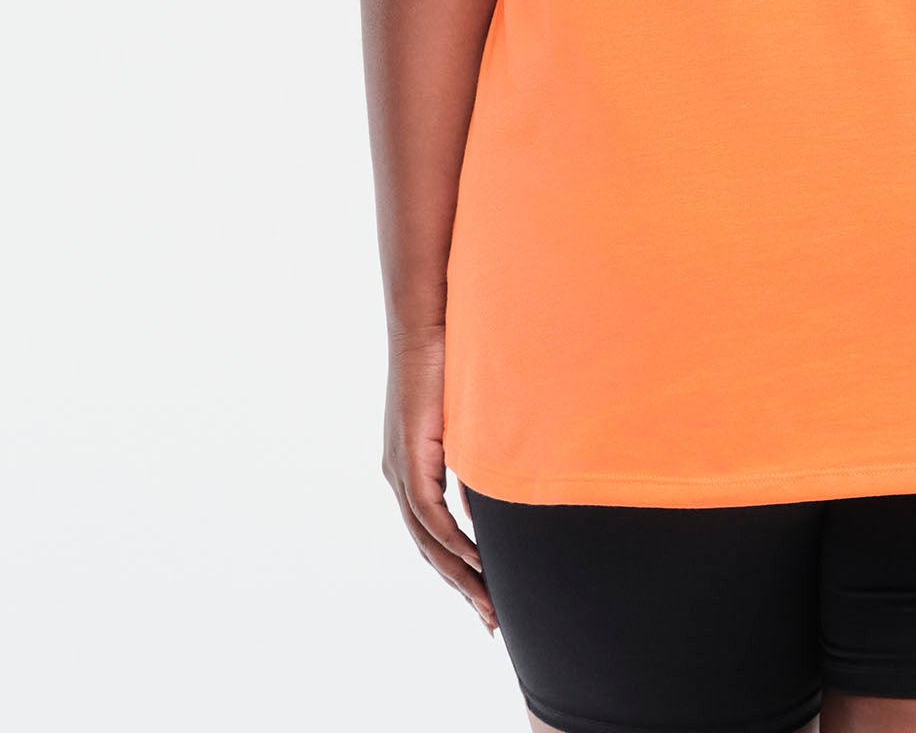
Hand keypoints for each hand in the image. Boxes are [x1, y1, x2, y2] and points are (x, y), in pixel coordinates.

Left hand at [382, 325, 496, 633]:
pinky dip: (452, 542)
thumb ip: (475, 453)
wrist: (428, 319)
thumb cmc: (452, 354)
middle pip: (428, 548)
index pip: (432, 532)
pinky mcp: (408, 457)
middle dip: (461, 586)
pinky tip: (476, 562)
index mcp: (410, 465)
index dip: (457, 567)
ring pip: (427, 541)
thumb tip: (493, 485)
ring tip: (487, 606)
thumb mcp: (469, 414)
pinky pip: (429, 515)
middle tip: (490, 621)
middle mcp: (398, 473)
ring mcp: (399, 468)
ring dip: (459, 575)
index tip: (485, 596)